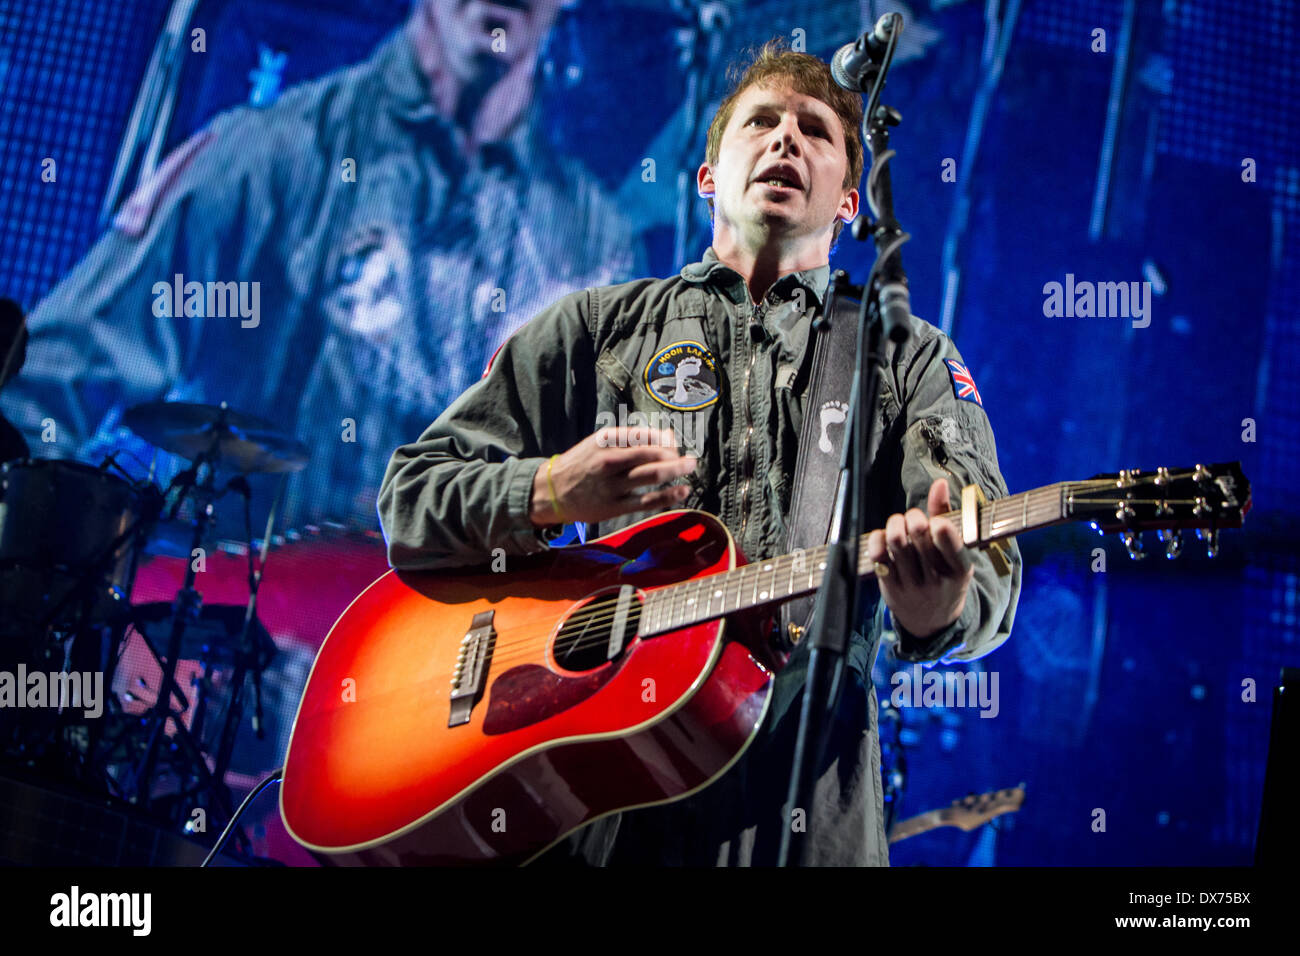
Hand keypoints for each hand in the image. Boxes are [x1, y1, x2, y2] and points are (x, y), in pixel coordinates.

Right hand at [530, 426, 695, 526]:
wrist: (551, 491)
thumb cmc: (581, 464)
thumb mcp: (599, 444)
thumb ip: (630, 440)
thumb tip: (666, 436)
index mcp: (605, 440)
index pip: (645, 435)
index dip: (665, 440)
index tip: (673, 446)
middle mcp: (609, 460)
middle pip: (652, 454)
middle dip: (675, 455)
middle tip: (690, 459)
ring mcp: (611, 485)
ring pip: (652, 475)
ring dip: (676, 470)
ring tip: (690, 467)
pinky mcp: (613, 507)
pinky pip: (647, 501)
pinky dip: (668, 496)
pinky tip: (682, 491)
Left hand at [865, 478, 974, 638]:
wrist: (933, 622)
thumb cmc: (945, 577)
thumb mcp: (955, 554)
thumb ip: (946, 516)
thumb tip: (940, 483)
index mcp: (960, 570)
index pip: (951, 546)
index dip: (940, 526)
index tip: (935, 521)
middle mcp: (936, 579)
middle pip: (919, 536)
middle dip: (913, 517)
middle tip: (912, 517)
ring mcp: (912, 585)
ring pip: (897, 543)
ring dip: (895, 524)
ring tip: (898, 523)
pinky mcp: (890, 587)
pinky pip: (878, 557)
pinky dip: (877, 538)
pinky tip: (883, 535)